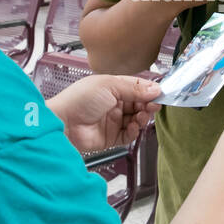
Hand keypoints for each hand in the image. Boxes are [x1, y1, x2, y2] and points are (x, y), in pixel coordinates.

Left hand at [47, 75, 161, 153]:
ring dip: (143, 118)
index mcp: (112, 87)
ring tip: (141, 116)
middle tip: (154, 105)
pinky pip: (129, 135)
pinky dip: (134, 131)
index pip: (137, 87)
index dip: (149, 91)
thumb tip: (155, 89)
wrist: (63, 122)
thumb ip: (134, 88)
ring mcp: (113, 121)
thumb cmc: (78, 100)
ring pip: (137, 119)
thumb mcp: (109, 85)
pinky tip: (133, 127)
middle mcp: (114, 104)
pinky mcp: (111, 137)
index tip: (159, 93)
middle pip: (139, 104)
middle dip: (148, 105)